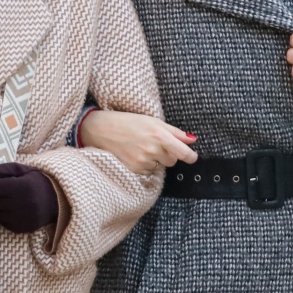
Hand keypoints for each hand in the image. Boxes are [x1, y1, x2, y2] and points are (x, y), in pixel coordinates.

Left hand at [0, 163, 58, 233]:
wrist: (56, 199)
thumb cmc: (35, 181)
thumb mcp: (19, 169)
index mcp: (22, 187)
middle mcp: (22, 204)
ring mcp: (23, 219)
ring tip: (4, 198)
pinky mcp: (23, 228)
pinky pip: (4, 222)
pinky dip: (3, 215)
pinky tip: (11, 208)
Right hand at [78, 110, 196, 173]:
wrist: (99, 130)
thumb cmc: (126, 122)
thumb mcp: (152, 121)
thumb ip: (174, 132)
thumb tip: (192, 140)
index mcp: (159, 134)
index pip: (183, 152)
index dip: (190, 156)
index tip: (192, 157)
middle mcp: (153, 149)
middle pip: (172, 161)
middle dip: (167, 154)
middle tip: (153, 144)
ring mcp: (143, 160)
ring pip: (159, 167)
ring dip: (154, 160)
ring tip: (139, 148)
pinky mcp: (134, 169)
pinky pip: (147, 171)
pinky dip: (144, 165)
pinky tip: (133, 155)